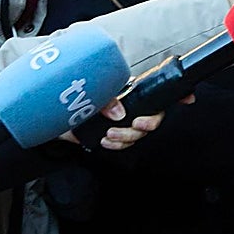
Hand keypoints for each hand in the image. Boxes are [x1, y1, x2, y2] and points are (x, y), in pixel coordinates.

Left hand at [73, 94, 191, 150]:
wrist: (46, 114)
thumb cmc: (65, 94)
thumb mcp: (86, 88)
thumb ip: (105, 97)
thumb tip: (119, 111)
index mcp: (126, 88)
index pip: (157, 89)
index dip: (177, 94)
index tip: (187, 98)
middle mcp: (127, 104)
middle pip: (153, 116)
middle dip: (148, 124)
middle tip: (134, 125)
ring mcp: (119, 120)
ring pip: (139, 133)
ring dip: (128, 137)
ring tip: (110, 135)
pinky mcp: (109, 133)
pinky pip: (124, 144)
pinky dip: (118, 144)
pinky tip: (107, 141)